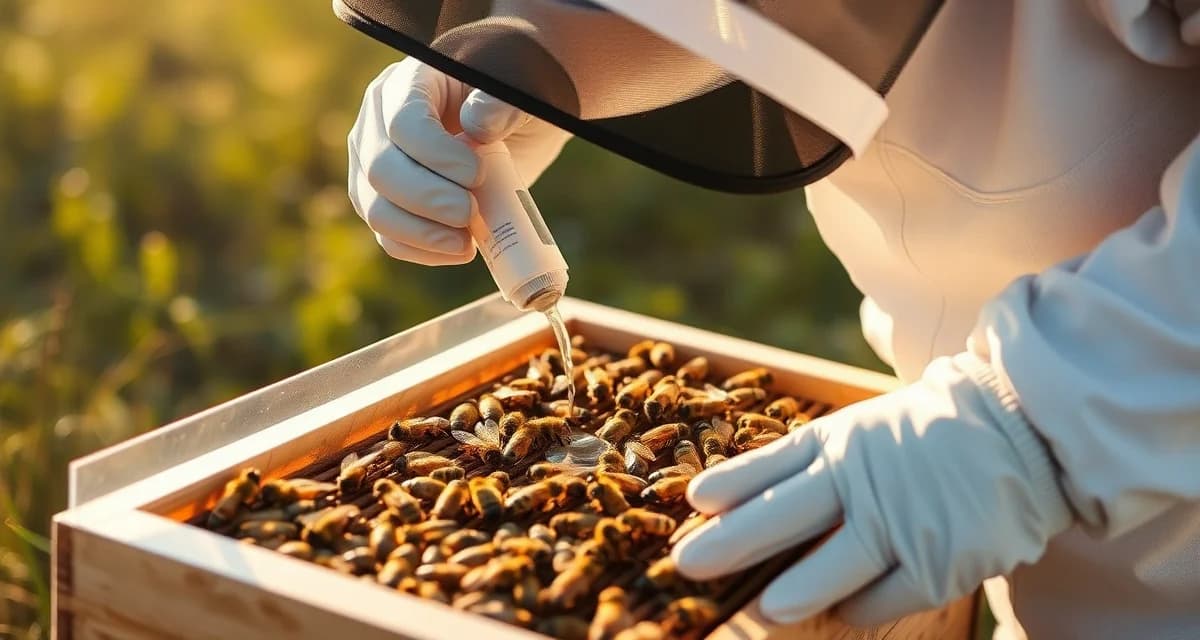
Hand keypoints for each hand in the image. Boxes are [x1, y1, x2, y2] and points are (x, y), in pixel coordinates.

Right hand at [347, 58, 570, 264]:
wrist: (511, 135)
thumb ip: (505, 105)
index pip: (403, 123)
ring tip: (468, 240)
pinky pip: (388, 237)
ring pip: (375, 209)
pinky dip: (423, 251)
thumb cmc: (512, 110)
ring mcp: (372, 166)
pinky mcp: (382, 204)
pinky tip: (461, 249)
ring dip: (423, 233)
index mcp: (408, 83)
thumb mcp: (520, 97)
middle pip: (380, 170)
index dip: (437, 156)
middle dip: (429, 200)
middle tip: (471, 212)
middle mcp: (376, 123)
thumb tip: (478, 125)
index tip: (477, 174)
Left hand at [672, 354, 1072, 625]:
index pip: (774, 467)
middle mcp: (865, 481)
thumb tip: (720, 496)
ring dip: (792, 592)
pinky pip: (882, 599)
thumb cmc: (923, 435)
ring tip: (763, 609)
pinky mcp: (940, 561)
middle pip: (785, 517)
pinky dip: (855, 609)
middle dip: (731, 544)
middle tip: (687, 565)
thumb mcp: (857, 431)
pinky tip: (837, 612)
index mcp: (842, 443)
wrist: (1022, 431)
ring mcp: (903, 522)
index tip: (693, 504)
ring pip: (832, 569)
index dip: (733, 487)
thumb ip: (796, 464)